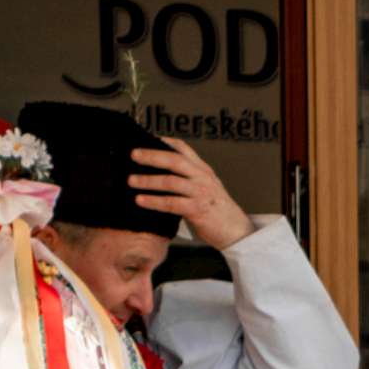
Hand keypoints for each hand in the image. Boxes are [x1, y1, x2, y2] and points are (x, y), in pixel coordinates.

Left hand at [128, 139, 255, 248]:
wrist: (237, 231)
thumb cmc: (218, 212)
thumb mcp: (207, 188)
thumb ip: (189, 179)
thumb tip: (160, 174)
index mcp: (204, 170)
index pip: (184, 148)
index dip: (165, 141)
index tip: (148, 138)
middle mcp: (203, 178)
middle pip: (175, 160)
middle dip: (152, 156)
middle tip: (133, 155)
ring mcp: (201, 193)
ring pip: (171, 181)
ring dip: (148, 180)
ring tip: (131, 180)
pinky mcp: (198, 209)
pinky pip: (172, 203)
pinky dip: (154, 201)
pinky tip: (141, 200)